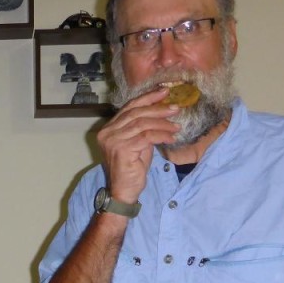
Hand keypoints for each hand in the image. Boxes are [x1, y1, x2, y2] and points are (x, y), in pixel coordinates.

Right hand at [96, 87, 180, 203]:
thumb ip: (142, 127)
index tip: (164, 92)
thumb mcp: (137, 143)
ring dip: (163, 123)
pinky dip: (161, 135)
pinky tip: (171, 138)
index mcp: (108, 129)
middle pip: (136, 112)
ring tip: (176, 125)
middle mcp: (107, 133)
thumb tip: (161, 110)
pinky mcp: (122, 149)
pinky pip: (146, 136)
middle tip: (175, 108)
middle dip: (158, 108)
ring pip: (142, 123)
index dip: (147, 98)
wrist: (124, 191)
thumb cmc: (132, 168)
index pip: (129, 107)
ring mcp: (113, 140)